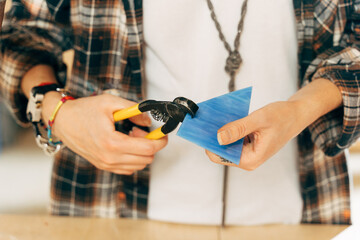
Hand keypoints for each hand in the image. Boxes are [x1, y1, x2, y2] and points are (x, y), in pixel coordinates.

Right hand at [43, 93, 167, 174]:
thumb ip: (134, 110)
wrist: (62, 121)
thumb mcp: (111, 102)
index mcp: (112, 143)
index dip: (160, 140)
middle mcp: (109, 158)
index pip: (148, 148)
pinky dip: (134, 158)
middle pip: (146, 159)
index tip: (163, 133)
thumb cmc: (84, 111)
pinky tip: (126, 144)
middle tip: (140, 129)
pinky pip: (128, 168)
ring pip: (139, 165)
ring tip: (132, 135)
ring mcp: (106, 164)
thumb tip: (149, 121)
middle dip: (151, 144)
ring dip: (142, 151)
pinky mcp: (104, 166)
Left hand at [206, 101, 302, 169]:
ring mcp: (248, 154)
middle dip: (214, 137)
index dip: (210, 144)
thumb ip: (238, 129)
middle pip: (222, 151)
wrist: (296, 115)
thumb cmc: (282, 117)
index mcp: (251, 159)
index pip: (220, 157)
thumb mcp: (259, 120)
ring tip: (217, 118)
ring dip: (221, 132)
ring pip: (226, 144)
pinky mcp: (248, 146)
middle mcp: (248, 160)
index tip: (202, 130)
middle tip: (209, 120)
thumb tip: (218, 138)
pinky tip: (227, 119)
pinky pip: (233, 140)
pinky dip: (229, 130)